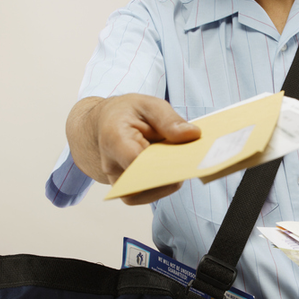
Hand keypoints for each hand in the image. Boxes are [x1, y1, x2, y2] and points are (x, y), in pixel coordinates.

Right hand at [66, 93, 200, 204]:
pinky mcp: (128, 189)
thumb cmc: (128, 112)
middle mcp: (112, 165)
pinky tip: (179, 172)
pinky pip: (147, 194)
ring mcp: (118, 180)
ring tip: (188, 167)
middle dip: (170, 175)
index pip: (135, 159)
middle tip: (193, 165)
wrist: (105, 123)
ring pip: (145, 192)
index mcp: (114, 138)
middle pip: (142, 181)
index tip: (185, 158)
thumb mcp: (148, 104)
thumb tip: (193, 135)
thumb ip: (169, 119)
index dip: (162, 163)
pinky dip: (166, 185)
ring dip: (169, 182)